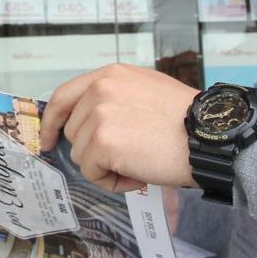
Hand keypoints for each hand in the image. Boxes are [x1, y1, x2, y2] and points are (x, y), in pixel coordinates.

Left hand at [40, 63, 199, 192]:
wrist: (208, 136)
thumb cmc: (185, 119)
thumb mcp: (145, 89)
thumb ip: (114, 97)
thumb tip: (89, 121)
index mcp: (110, 75)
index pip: (64, 97)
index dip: (52, 122)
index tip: (48, 140)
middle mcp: (100, 89)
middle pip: (74, 132)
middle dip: (96, 151)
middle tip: (130, 156)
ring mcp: (99, 115)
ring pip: (81, 155)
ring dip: (105, 167)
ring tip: (138, 164)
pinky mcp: (103, 142)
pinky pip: (92, 173)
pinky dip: (112, 182)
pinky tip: (138, 175)